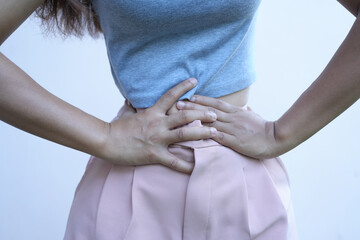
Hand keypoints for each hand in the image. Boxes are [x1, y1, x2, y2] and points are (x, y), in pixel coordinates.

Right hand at [101, 79, 217, 173]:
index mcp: (152, 112)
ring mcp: (158, 139)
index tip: (195, 80)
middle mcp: (158, 123)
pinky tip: (197, 167)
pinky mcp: (154, 154)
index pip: (170, 96)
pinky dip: (186, 165)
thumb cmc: (117, 127)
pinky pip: (174, 161)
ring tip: (214, 132)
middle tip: (215, 114)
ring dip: (201, 132)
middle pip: (184, 115)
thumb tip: (132, 98)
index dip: (183, 87)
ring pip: (184, 134)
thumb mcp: (127, 112)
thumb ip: (134, 105)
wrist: (106, 141)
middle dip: (202, 114)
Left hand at [176, 95, 280, 158]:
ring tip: (181, 117)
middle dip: (192, 107)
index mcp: (236, 112)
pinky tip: (196, 133)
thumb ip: (247, 111)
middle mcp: (232, 118)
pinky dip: (206, 134)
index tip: (189, 96)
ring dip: (195, 119)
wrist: (276, 138)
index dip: (202, 100)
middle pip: (208, 111)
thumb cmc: (265, 128)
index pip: (216, 103)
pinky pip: (218, 136)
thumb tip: (246, 106)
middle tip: (177, 103)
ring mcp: (233, 129)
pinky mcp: (235, 141)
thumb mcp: (254, 115)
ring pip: (210, 122)